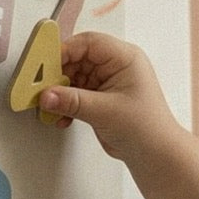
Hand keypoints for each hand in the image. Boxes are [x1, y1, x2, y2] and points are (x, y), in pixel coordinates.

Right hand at [39, 31, 198, 198]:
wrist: (156, 156)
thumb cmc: (146, 128)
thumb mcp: (105, 111)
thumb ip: (72, 101)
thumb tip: (46, 95)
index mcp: (124, 57)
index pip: (88, 43)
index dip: (64, 51)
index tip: (44, 65)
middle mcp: (116, 66)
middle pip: (78, 59)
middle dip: (59, 75)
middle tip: (43, 89)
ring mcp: (108, 82)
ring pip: (74, 77)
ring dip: (61, 93)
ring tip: (52, 108)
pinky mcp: (101, 98)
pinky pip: (76, 93)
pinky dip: (67, 104)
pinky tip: (62, 118)